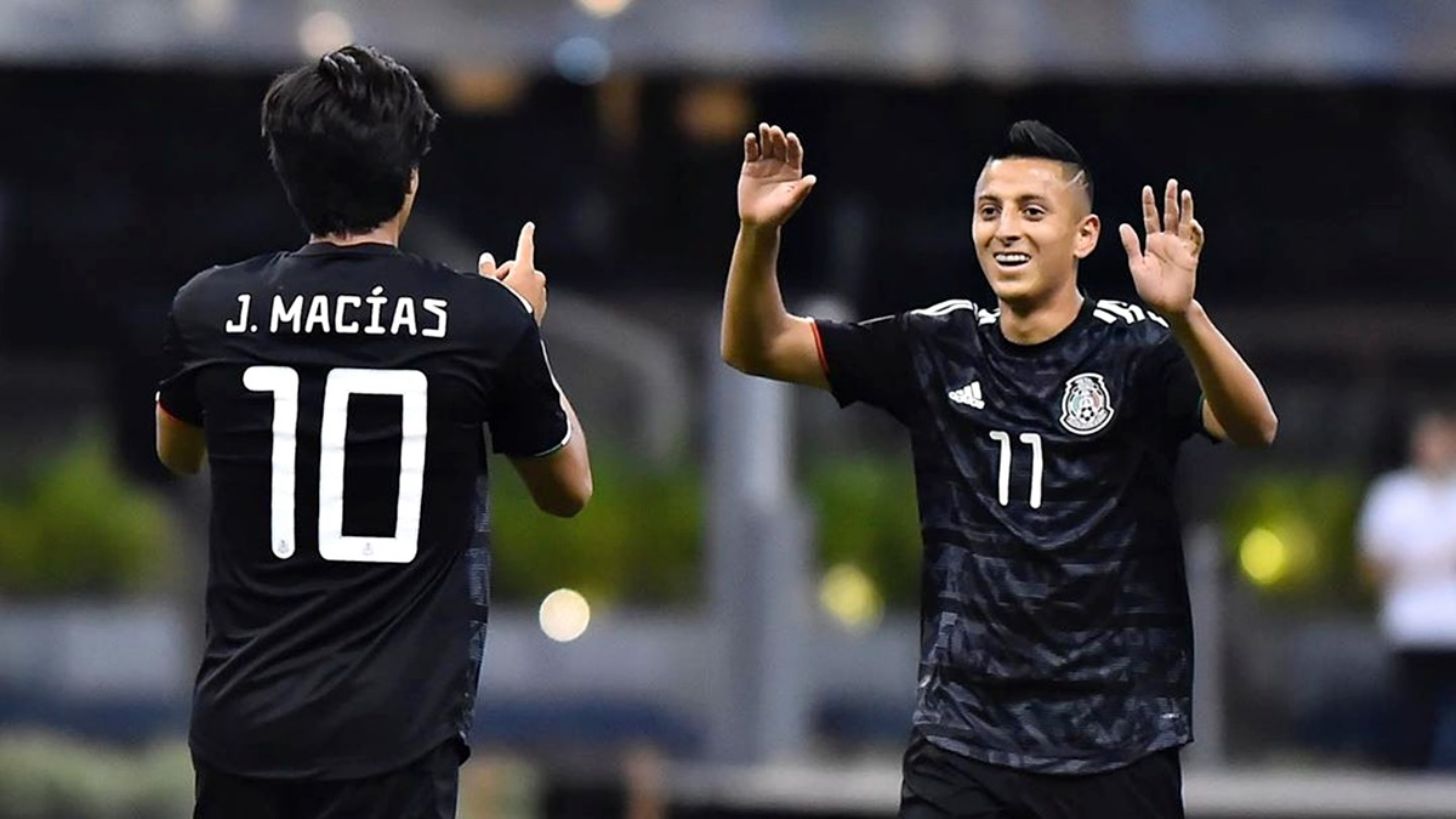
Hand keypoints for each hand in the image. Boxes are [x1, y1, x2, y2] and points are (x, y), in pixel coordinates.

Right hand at [479, 222, 546, 324]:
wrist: (513, 334)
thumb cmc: (501, 308)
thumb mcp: (487, 286)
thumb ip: (488, 269)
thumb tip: (487, 258)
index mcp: (525, 270)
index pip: (524, 247)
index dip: (526, 235)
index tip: (530, 226)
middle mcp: (537, 280)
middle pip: (520, 269)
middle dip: (508, 275)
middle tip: (495, 288)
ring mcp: (541, 295)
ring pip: (526, 284)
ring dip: (515, 288)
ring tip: (503, 302)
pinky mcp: (542, 309)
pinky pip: (530, 298)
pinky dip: (522, 300)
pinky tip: (512, 310)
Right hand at [738, 123, 816, 228]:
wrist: (757, 222)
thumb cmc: (777, 214)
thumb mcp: (790, 202)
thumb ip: (801, 190)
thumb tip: (813, 178)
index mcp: (793, 171)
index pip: (794, 153)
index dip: (793, 144)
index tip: (790, 136)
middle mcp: (780, 165)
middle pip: (780, 146)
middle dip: (778, 137)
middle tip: (774, 129)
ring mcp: (765, 164)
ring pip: (766, 146)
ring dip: (765, 136)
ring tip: (764, 127)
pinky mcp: (750, 167)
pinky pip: (751, 152)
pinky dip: (751, 144)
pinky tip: (750, 137)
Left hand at [1118, 179, 1204, 316]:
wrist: (1167, 306)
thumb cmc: (1150, 289)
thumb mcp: (1137, 266)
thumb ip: (1131, 246)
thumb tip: (1123, 225)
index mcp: (1152, 243)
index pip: (1151, 218)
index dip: (1149, 204)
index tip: (1147, 189)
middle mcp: (1167, 242)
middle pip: (1169, 215)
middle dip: (1170, 199)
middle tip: (1172, 182)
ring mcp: (1180, 248)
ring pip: (1184, 223)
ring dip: (1186, 209)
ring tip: (1185, 193)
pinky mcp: (1191, 257)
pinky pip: (1195, 241)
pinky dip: (1195, 231)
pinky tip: (1192, 223)